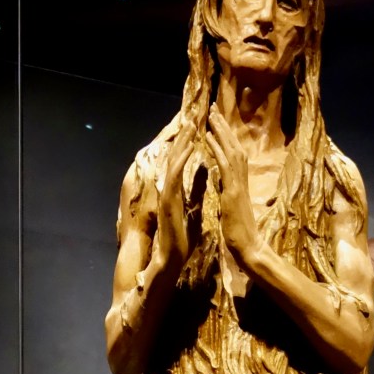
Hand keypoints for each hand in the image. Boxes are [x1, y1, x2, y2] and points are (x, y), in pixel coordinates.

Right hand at [154, 121, 201, 269]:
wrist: (173, 257)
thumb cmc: (182, 237)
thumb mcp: (195, 207)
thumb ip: (198, 188)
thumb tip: (206, 169)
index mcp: (177, 189)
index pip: (183, 161)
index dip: (190, 143)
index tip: (198, 126)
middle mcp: (170, 188)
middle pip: (177, 157)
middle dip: (185, 136)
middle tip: (193, 117)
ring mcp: (167, 193)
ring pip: (174, 162)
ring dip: (183, 143)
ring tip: (191, 125)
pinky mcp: (168, 201)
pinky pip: (176, 176)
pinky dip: (182, 161)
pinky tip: (191, 148)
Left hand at [206, 106, 259, 269]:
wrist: (248, 250)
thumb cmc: (240, 235)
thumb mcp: (231, 209)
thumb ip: (228, 193)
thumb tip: (223, 183)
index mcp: (239, 185)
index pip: (233, 155)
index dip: (226, 138)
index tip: (216, 124)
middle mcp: (241, 181)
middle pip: (235, 146)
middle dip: (224, 126)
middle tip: (214, 108)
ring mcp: (238, 185)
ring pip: (231, 150)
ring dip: (220, 131)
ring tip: (210, 114)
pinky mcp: (233, 192)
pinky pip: (224, 165)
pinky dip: (216, 149)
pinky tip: (207, 136)